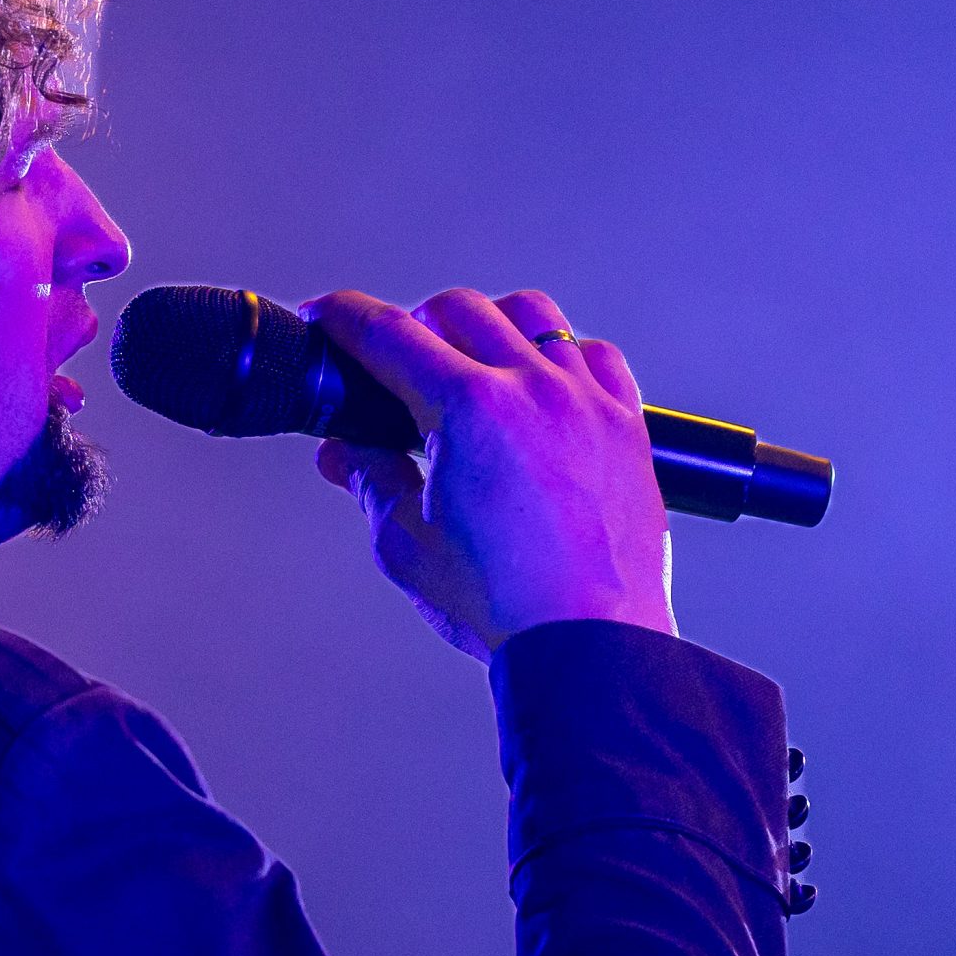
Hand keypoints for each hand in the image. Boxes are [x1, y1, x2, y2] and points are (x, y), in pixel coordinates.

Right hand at [303, 288, 674, 660]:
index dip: (344, 317)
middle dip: (413, 324)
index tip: (328, 316)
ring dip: (489, 324)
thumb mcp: (407, 545)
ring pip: (532, 315)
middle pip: (458, 310)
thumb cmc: (508, 605)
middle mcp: (532, 389)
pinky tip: (545, 382)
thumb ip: (371, 482)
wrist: (591, 645)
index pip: (389, 334)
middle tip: (395, 362)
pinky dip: (562, 354)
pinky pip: (596, 356)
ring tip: (472, 361)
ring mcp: (586, 401)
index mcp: (469, 409)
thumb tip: (347, 455)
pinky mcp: (627, 426)